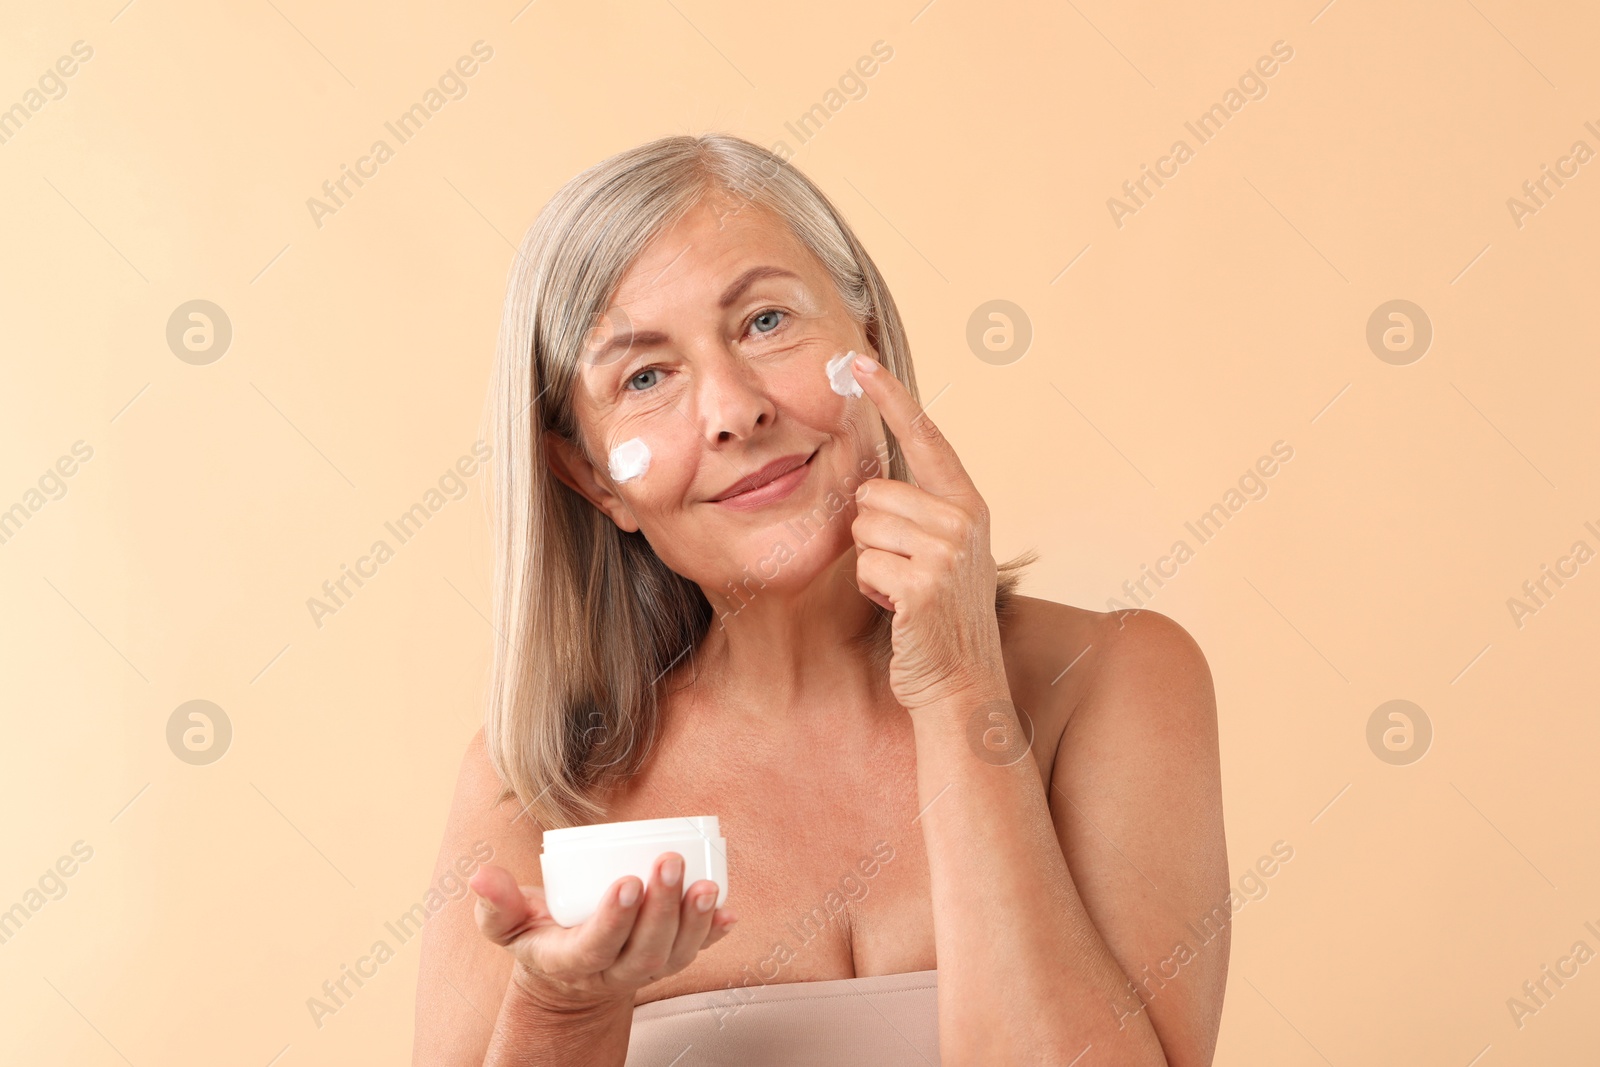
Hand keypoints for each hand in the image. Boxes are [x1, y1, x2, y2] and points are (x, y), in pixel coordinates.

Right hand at [469, 852, 737, 1010]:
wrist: (571, 973)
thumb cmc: (540, 936)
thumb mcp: (508, 925)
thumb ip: (494, 904)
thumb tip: (479, 876)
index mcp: (573, 962)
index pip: (597, 946)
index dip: (614, 919)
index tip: (626, 881)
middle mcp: (614, 972)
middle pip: (644, 950)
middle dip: (661, 909)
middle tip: (669, 863)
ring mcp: (646, 970)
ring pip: (676, 955)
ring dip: (694, 921)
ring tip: (705, 884)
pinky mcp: (670, 960)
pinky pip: (698, 951)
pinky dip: (714, 932)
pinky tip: (728, 909)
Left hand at [847, 352, 1009, 712]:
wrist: (960, 683)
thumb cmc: (937, 617)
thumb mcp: (939, 551)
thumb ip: (917, 509)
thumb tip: (867, 480)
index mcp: (968, 503)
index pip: (926, 436)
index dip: (892, 396)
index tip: (861, 361)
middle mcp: (964, 519)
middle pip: (874, 492)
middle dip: (873, 533)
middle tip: (902, 570)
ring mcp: (948, 550)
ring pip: (865, 527)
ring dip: (872, 563)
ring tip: (903, 589)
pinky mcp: (925, 583)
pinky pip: (865, 564)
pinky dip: (872, 589)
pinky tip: (899, 609)